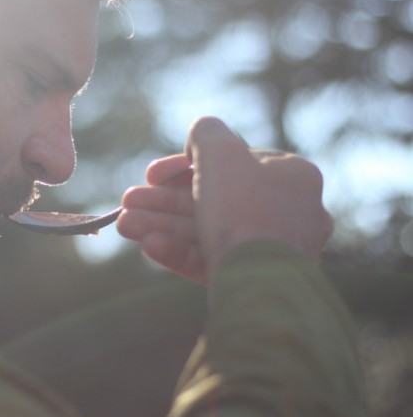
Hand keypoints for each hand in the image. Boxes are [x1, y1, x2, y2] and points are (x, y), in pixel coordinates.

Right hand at [116, 117, 333, 282]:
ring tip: (124, 225)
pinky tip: (149, 246)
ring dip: (162, 225)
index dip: (184, 166)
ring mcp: (272, 252)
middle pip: (212, 200)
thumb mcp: (220, 152)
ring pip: (207, 231)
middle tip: (128, 202)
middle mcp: (289, 214)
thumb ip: (206, 133)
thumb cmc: (244, 210)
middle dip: (163, 201)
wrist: (260, 284)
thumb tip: (198, 136)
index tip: (152, 174)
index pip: (232, 164)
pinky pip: (213, 260)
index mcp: (293, 177)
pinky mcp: (255, 281)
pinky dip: (180, 252)